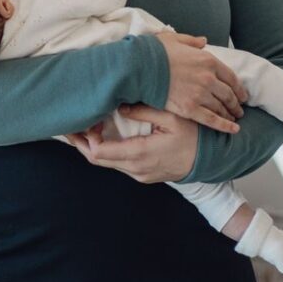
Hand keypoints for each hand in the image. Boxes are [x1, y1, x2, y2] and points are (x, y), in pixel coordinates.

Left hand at [65, 106, 198, 182]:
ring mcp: (140, 174)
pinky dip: (106, 150)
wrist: (212, 160)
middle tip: (70, 123)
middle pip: (97, 159)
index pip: (99, 152)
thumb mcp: (172, 117)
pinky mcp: (143, 173)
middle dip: (81, 142)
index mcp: (139, 154)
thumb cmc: (195, 137)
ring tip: (82, 126)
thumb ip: (144, 111)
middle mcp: (136, 169)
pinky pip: (117, 163)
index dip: (86, 137)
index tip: (84, 119)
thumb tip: (120, 107)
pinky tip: (102, 135)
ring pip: (106, 162)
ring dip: (92, 146)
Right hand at [153, 31, 247, 134]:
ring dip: (230, 114)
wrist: (140, 67)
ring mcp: (200, 94)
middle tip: (239, 110)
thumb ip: (192, 41)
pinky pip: (212, 120)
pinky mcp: (190, 109)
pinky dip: (224, 126)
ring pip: (221, 107)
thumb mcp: (176, 39)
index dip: (238, 88)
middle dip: (236, 103)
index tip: (242, 95)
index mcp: (208, 61)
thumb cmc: (155, 52)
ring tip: (234, 120)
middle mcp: (208, 78)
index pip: (231, 77)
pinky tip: (233, 130)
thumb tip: (203, 41)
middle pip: (228, 94)